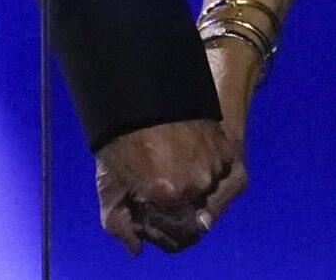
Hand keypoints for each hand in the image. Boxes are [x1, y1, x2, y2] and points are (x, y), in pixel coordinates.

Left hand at [94, 118, 240, 253]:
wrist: (143, 90)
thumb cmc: (121, 135)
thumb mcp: (109, 183)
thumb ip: (119, 223)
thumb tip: (136, 246)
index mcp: (170, 195)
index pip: (176, 234)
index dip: (159, 227)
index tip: (146, 210)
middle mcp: (198, 182)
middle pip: (193, 217)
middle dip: (174, 210)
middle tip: (154, 188)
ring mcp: (215, 164)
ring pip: (207, 197)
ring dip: (191, 191)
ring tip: (167, 167)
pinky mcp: (226, 147)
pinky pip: (220, 176)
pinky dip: (204, 173)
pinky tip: (182, 157)